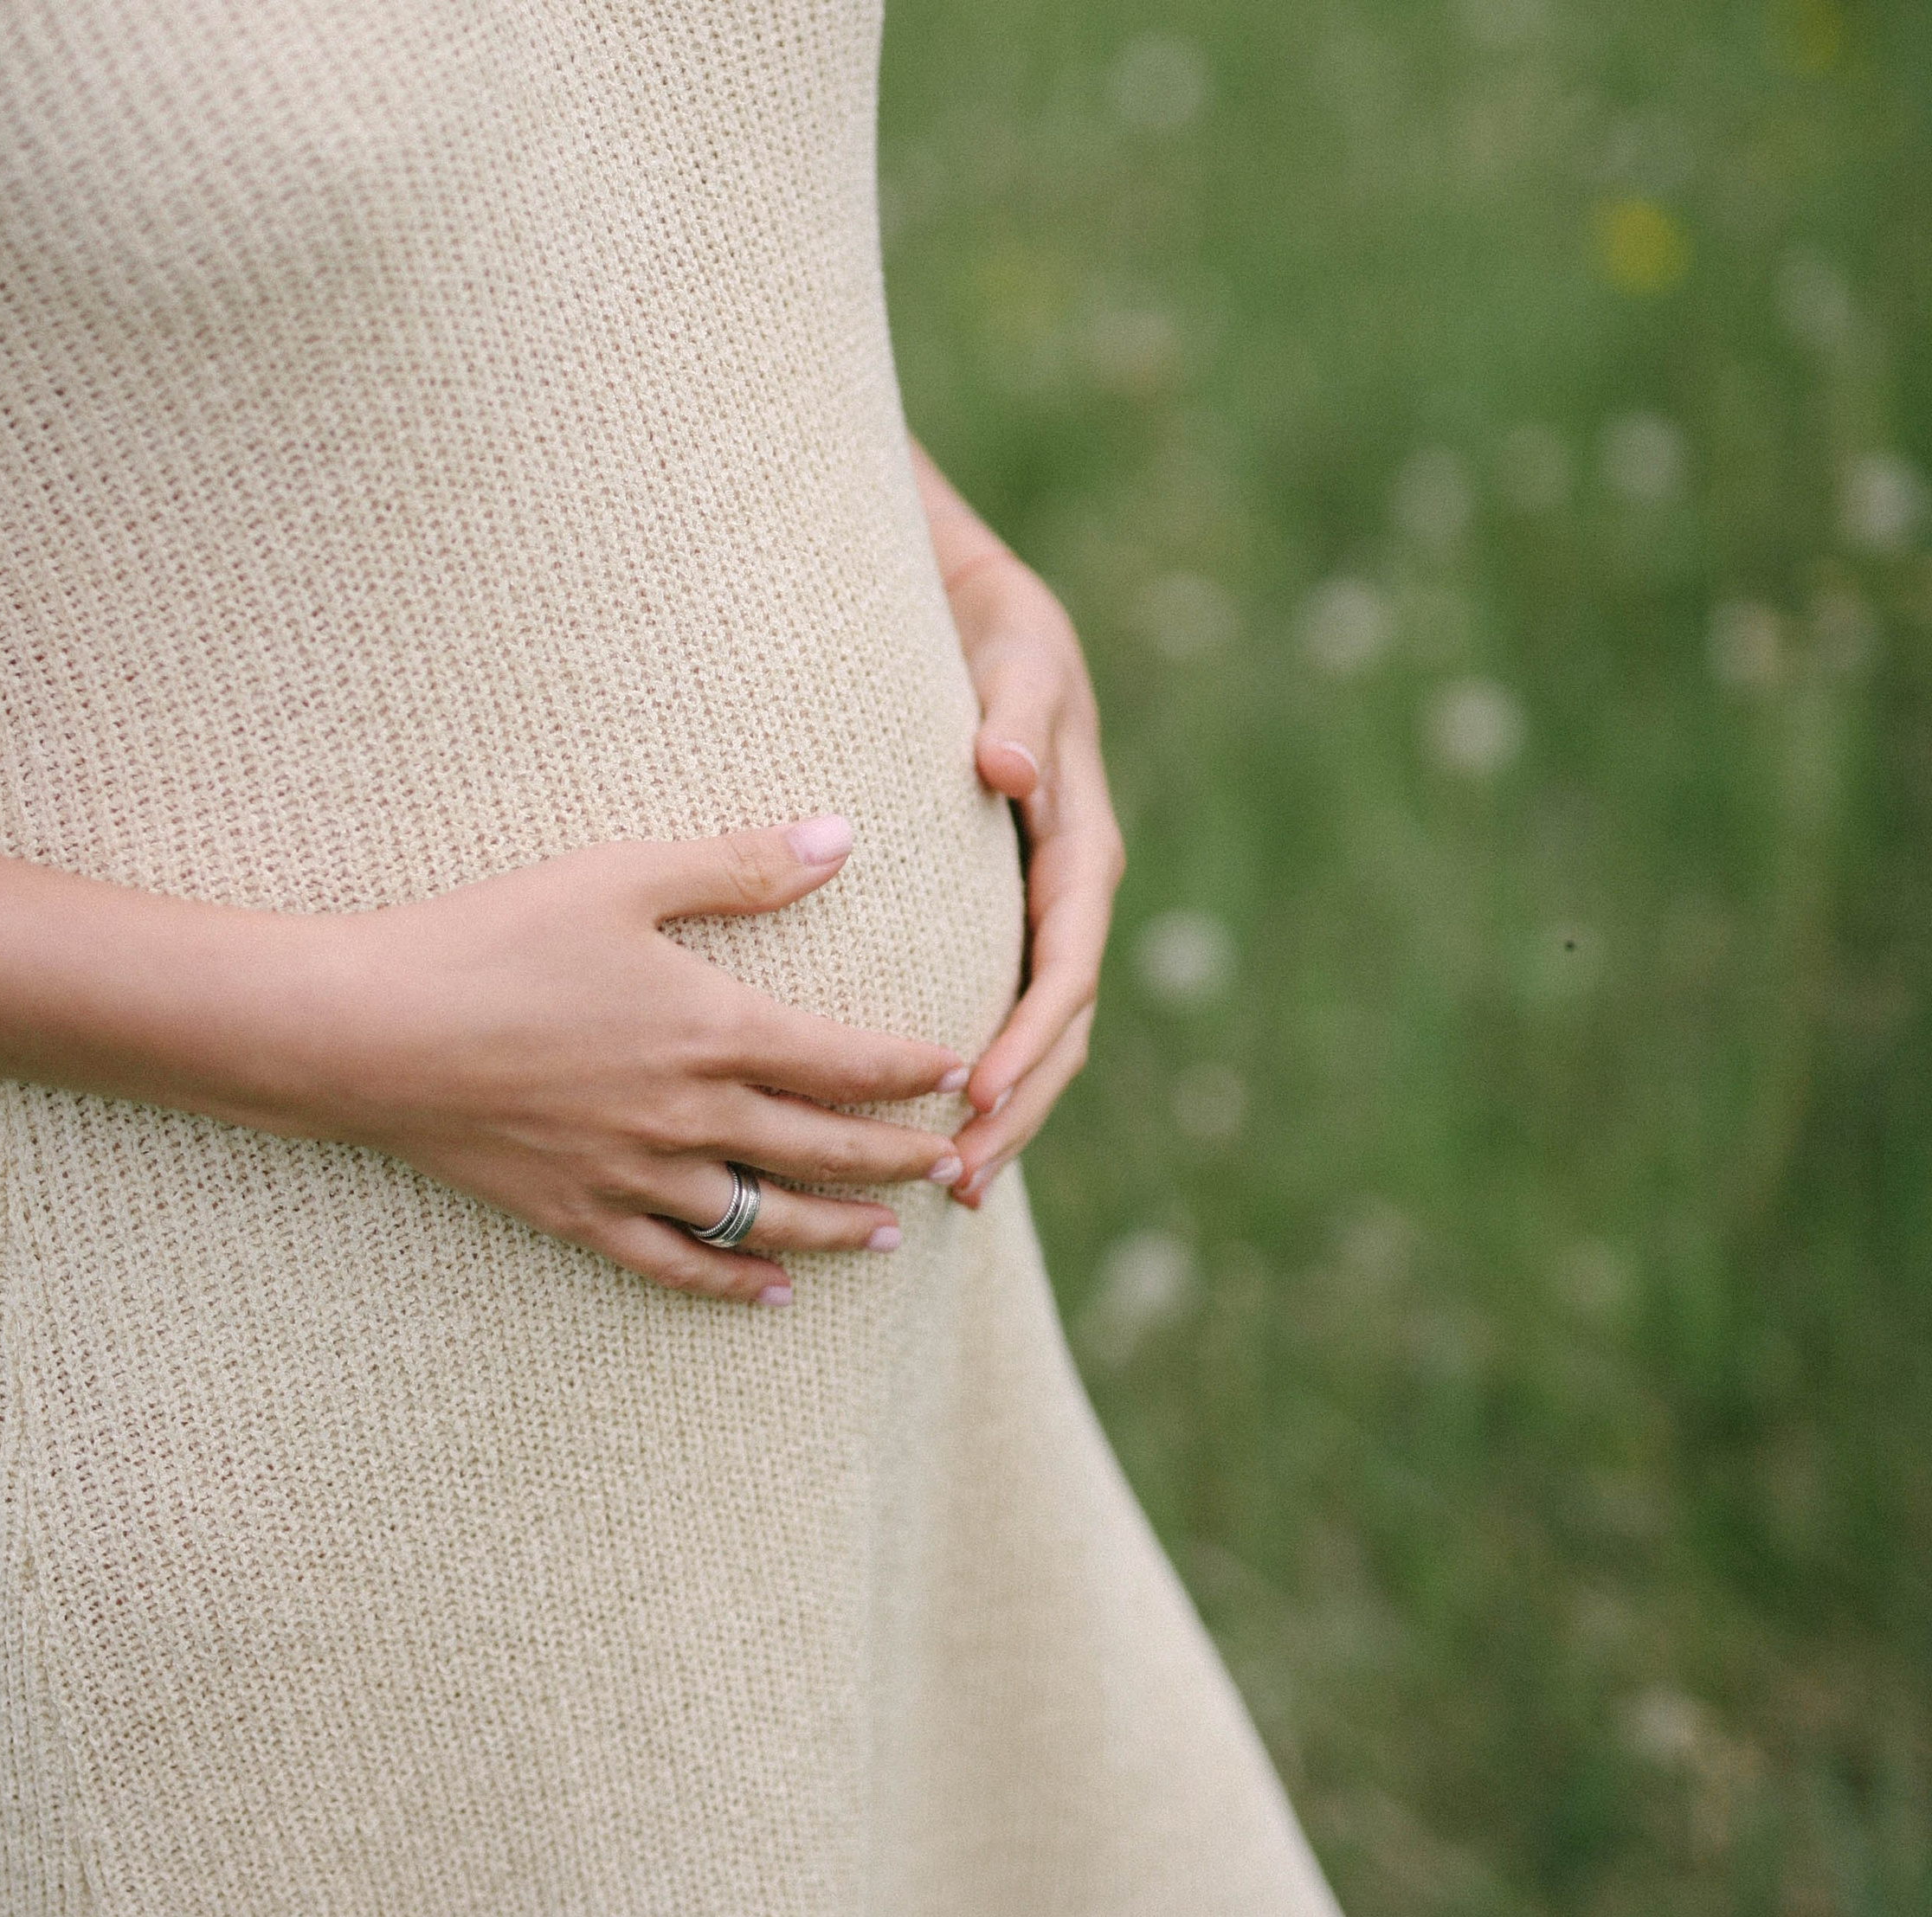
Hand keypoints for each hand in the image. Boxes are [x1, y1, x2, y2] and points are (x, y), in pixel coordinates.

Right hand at [276, 816, 968, 1304]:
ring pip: (764, 1218)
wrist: (369, 1031)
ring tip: (888, 1237)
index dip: (910, 1070)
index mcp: (711, 1030)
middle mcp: (689, 1116)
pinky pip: (674, 1264)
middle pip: (823, 1150)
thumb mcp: (618, 877)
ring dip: (835, 1230)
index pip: (845, 1061)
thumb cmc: (491, 937)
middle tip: (954, 1164)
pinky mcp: (577, 1214)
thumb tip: (838, 836)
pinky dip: (730, 1281)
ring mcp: (635, 1176)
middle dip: (897, 1159)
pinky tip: (770, 1294)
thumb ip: (735, 865)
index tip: (959, 1072)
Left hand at [941, 552, 1124, 1207]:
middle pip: (1060, 1031)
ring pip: (1042, 1043)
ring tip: (953, 1188)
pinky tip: (941, 1136)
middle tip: (958, 1180)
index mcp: (1082, 852)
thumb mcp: (1016, 661)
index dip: (1027, 1037)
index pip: (1064, 966)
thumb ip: (1017, 715)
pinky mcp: (1012, 929)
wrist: (993, 622)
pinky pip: (1009, 1021)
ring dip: (1005, 1118)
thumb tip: (1007, 768)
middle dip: (1017, 1110)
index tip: (976, 1093)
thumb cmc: (1001, 639)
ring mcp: (1045, 922)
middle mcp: (1072, 899)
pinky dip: (987, 1083)